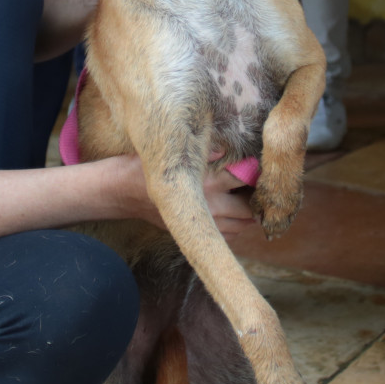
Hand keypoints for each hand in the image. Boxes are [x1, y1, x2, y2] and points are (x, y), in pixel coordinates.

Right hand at [110, 154, 256, 237]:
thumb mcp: (173, 152)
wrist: (125, 192)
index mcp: (208, 182)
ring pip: (242, 225)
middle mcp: (211, 206)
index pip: (245, 178)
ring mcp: (205, 222)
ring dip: (249, 215)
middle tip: (258, 187)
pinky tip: (234, 214)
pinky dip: (237, 226)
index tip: (259, 166)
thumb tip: (226, 147)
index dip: (256, 172)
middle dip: (257, 199)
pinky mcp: (197, 231)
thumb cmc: (148, 166)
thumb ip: (204, 150)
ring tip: (248, 200)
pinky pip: (229, 235)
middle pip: (249, 208)